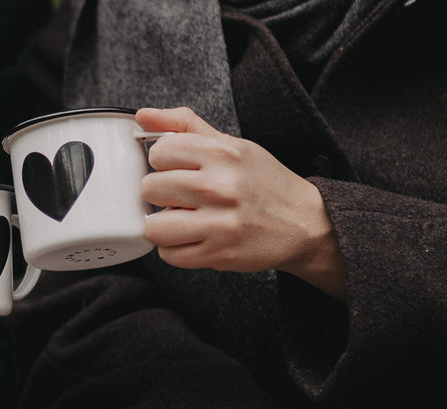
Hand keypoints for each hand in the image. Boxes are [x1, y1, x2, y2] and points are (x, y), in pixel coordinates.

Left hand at [135, 107, 344, 298]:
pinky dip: (174, 249)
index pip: (160, 152)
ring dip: (163, 225)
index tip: (176, 169)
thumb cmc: (263, 183)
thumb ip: (186, 126)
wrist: (303, 223)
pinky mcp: (217, 254)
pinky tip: (191, 238)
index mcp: (223, 153)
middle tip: (178, 197)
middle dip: (159, 194)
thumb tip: (143, 115)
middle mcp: (220, 187)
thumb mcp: (232, 145)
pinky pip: (169, 255)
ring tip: (181, 219)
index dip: (162, 162)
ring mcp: (219, 223)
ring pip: (155, 227)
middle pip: (150, 188)